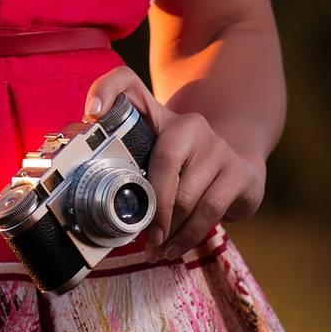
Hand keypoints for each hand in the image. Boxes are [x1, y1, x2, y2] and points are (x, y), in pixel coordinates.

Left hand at [81, 65, 266, 259]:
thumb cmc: (183, 171)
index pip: (127, 82)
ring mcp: (217, 146)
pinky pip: (210, 209)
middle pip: (164, 159)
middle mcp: (189, 123)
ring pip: (187, 194)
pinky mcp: (239, 171)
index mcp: (158, 116)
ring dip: (170, 230)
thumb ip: (126, 165)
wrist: (237, 173)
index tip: (92, 113)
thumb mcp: (154, 159)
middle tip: (141, 235)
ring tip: (158, 249)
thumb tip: (91, 191)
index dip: (107, 89)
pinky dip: (189, 235)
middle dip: (152, 206)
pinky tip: (177, 247)